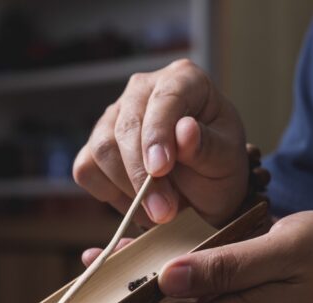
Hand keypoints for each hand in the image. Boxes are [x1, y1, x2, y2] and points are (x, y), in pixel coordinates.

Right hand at [73, 59, 247, 228]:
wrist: (202, 191)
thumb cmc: (217, 167)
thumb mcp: (226, 160)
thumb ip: (208, 147)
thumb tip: (184, 130)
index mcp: (183, 79)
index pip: (165, 98)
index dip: (158, 134)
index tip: (160, 169)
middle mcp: (143, 90)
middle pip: (126, 126)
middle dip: (141, 175)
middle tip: (163, 212)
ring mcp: (114, 116)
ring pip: (102, 149)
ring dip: (127, 188)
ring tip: (157, 212)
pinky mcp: (94, 146)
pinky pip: (86, 169)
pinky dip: (108, 193)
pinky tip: (136, 203)